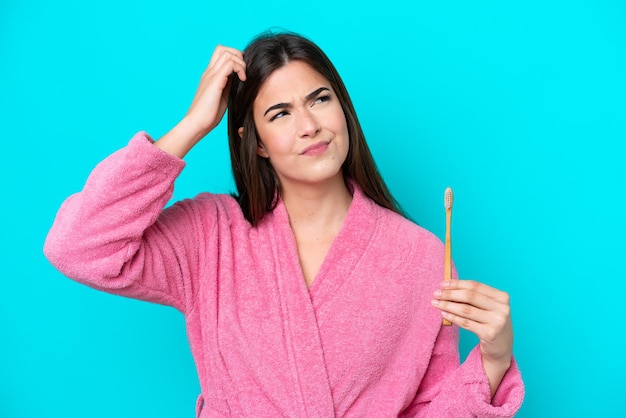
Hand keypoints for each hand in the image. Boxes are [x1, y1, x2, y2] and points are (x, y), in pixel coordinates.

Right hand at [155, 45, 245, 157]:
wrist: (196, 124)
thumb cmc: (208, 115)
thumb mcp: (222, 97)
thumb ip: (228, 86)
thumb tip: (240, 81)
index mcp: (210, 76)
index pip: (220, 55)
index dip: (234, 58)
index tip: (242, 72)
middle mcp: (209, 72)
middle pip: (223, 49)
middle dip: (238, 56)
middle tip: (244, 71)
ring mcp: (211, 75)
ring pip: (227, 53)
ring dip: (240, 62)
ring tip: (244, 77)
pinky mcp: (214, 81)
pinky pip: (229, 64)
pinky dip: (239, 68)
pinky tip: (243, 80)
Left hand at [431, 279, 512, 395]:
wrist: (502, 347)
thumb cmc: (490, 322)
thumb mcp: (487, 307)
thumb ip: (473, 297)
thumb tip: (447, 287)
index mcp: (502, 297)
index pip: (475, 286)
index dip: (457, 284)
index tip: (442, 284)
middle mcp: (502, 308)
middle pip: (470, 296)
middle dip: (450, 294)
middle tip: (435, 294)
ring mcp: (497, 321)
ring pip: (466, 310)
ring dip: (448, 305)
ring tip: (435, 303)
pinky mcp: (489, 334)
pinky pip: (466, 323)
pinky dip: (453, 318)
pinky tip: (443, 314)